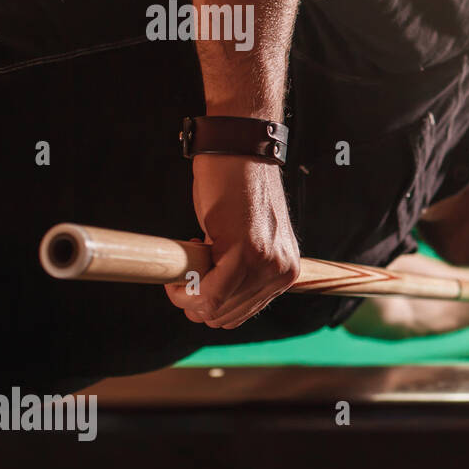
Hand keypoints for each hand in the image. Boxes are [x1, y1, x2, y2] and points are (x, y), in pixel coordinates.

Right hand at [165, 154, 300, 327]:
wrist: (239, 152)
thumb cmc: (235, 191)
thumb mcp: (249, 240)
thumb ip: (242, 271)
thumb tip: (213, 302)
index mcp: (285, 272)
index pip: (239, 314)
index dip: (206, 303)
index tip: (195, 275)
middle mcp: (282, 272)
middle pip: (224, 317)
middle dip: (194, 299)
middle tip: (186, 266)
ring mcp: (267, 264)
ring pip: (213, 309)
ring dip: (186, 292)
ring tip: (188, 257)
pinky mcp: (245, 252)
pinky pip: (208, 294)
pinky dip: (184, 289)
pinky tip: (183, 261)